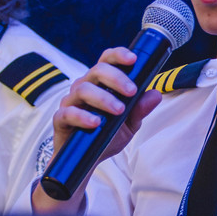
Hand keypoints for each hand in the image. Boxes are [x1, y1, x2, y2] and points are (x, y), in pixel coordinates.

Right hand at [32, 46, 160, 213]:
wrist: (86, 161)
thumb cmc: (106, 136)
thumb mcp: (129, 125)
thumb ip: (140, 110)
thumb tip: (156, 95)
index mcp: (100, 83)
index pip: (107, 60)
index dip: (118, 55)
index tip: (133, 58)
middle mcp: (84, 87)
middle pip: (96, 70)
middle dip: (116, 78)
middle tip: (131, 91)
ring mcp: (70, 102)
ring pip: (83, 89)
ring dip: (103, 98)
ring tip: (118, 110)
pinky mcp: (60, 120)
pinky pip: (68, 113)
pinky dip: (82, 116)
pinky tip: (95, 122)